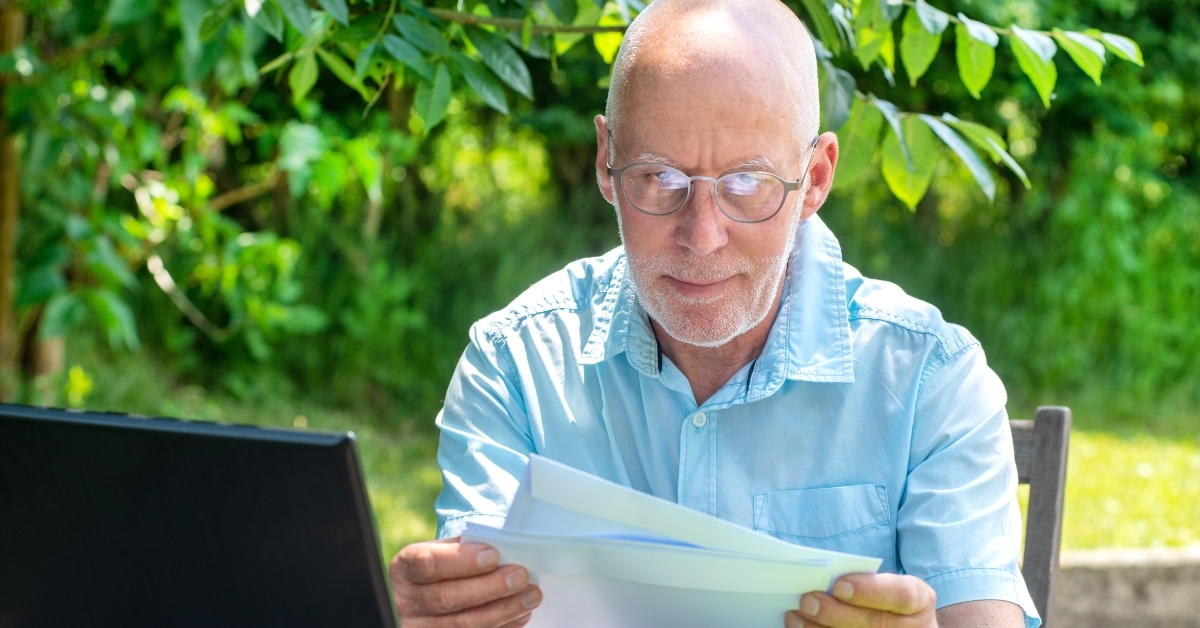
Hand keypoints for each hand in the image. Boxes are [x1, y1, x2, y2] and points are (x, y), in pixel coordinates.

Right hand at [390, 536, 542, 626]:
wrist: (425, 593)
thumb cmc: (441, 565)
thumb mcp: (441, 550)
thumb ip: (464, 547)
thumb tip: (504, 547)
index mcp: (404, 569)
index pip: (428, 564)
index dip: (461, 561)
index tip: (493, 555)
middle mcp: (406, 602)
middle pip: (447, 598)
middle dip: (489, 588)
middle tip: (520, 577)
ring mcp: (419, 627)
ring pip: (462, 624)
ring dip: (502, 610)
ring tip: (530, 596)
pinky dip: (501, 627)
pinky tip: (520, 615)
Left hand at [786, 573, 936, 627]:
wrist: (900, 624)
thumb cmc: (884, 599)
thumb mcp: (885, 584)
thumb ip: (861, 580)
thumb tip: (822, 579)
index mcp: (920, 600)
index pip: (901, 595)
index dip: (870, 591)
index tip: (839, 585)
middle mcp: (916, 627)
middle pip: (877, 623)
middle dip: (837, 613)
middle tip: (808, 601)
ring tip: (796, 617)